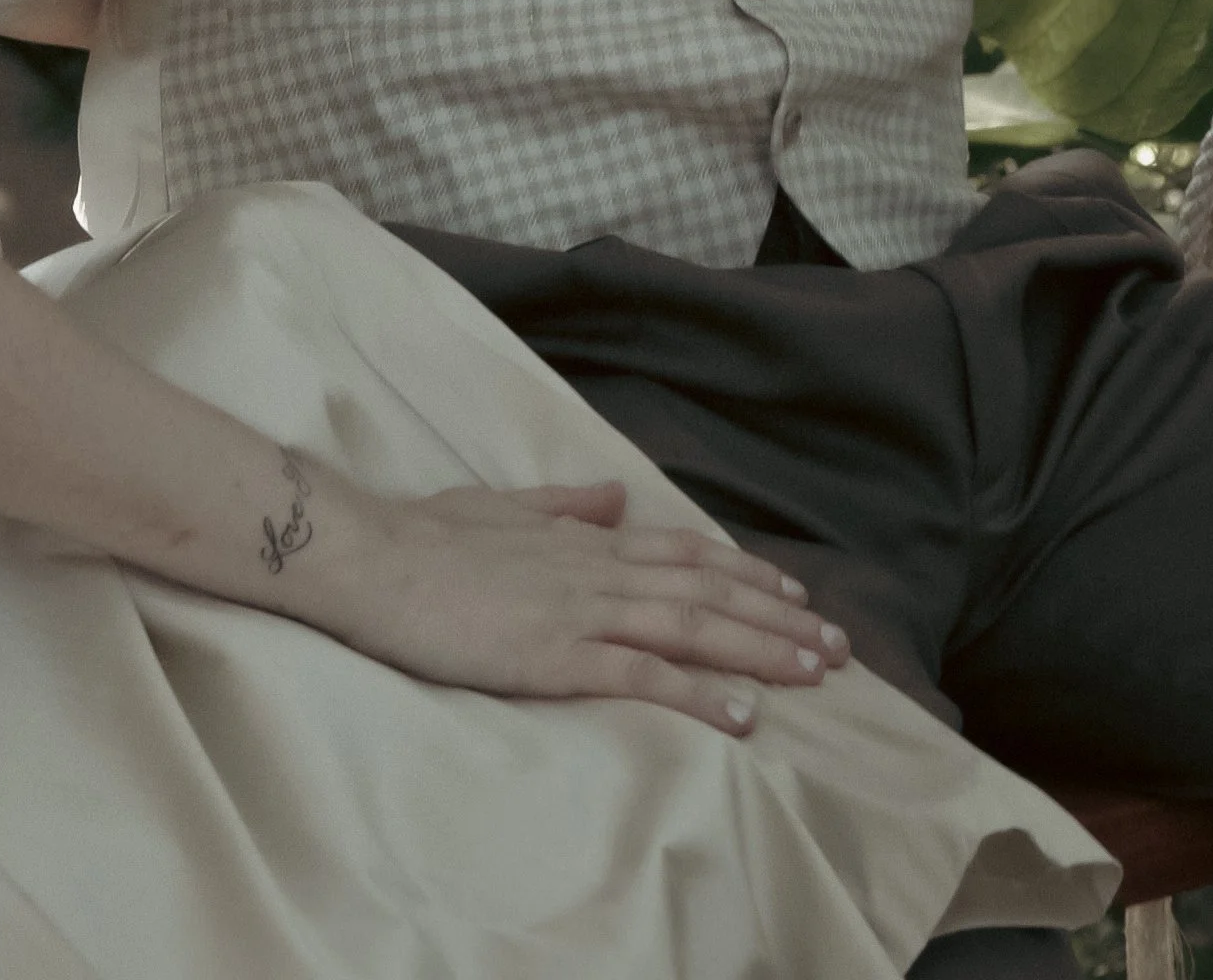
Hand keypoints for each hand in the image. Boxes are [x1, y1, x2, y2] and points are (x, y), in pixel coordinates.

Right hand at [307, 480, 848, 734]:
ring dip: (760, 651)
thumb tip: (615, 496)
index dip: (747, 575)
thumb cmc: (425, 537)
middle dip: (777, 619)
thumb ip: (564, 504)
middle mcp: (597, 568)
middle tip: (837, 646)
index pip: (686, 553)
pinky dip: (700, 693)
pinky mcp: (557, 656)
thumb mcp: (502, 507)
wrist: (375, 558)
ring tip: (814, 673)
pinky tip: (744, 716)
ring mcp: (581, 611)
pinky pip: (644, 675)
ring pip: (692, 628)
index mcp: (584, 538)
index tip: (796, 595)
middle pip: (707, 591)